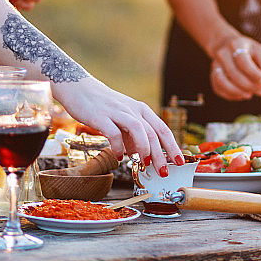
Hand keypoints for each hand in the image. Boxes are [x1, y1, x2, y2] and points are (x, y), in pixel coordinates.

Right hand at [53, 77, 182, 176]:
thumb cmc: (104, 106)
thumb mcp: (124, 119)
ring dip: (144, 148)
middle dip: (161, 154)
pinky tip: (119, 157)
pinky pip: (114, 133)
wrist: (79, 88)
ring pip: (138, 129)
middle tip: (163, 171)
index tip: (180, 162)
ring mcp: (118, 112)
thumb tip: (141, 155)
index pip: (163, 130)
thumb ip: (133, 136)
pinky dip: (119, 147)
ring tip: (144, 163)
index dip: (173, 147)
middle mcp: (133, 110)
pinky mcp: (101, 116)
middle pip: (153, 133)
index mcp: (142, 110)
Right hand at [209, 35, 260, 99]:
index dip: (255, 74)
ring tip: (250, 95)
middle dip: (249, 85)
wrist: (226, 45)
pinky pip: (218, 88)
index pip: (243, 62)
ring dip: (237, 92)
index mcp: (236, 44)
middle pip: (233, 73)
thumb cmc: (246, 49)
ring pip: (222, 82)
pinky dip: (230, 95)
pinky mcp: (212, 75)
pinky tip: (241, 94)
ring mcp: (215, 65)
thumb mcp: (259, 51)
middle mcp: (222, 54)